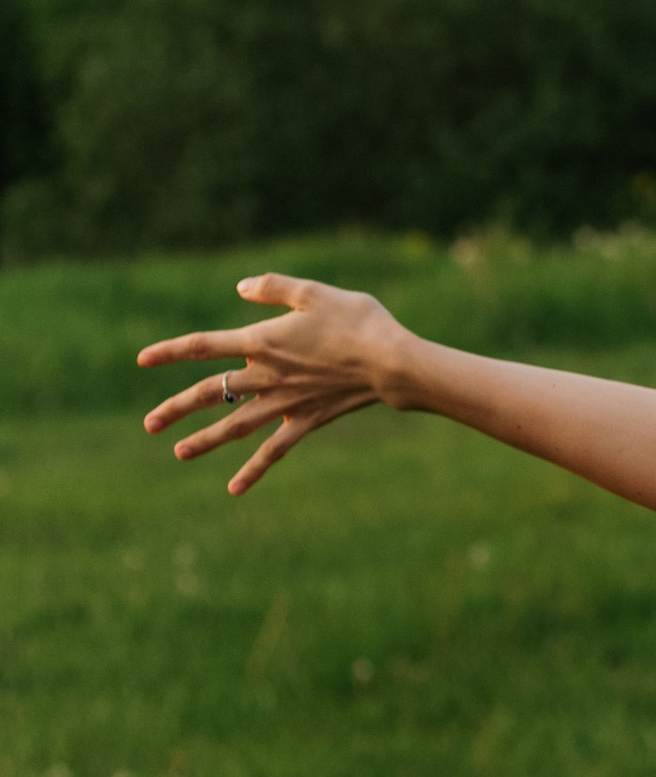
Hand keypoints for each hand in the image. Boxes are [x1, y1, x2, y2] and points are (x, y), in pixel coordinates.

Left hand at [139, 272, 414, 496]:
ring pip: (235, 425)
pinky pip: (273, 451)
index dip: (171, 352)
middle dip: (177, 408)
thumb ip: (274, 289)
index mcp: (264, 341)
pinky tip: (234, 489)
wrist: (391, 363)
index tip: (142, 360)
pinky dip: (253, 470)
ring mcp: (285, 403)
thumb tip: (240, 288)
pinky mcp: (306, 421)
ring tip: (179, 453)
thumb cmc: (358, 322)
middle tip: (150, 424)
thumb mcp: (315, 293)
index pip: (205, 346)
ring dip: (205, 440)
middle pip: (212, 393)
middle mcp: (267, 376)